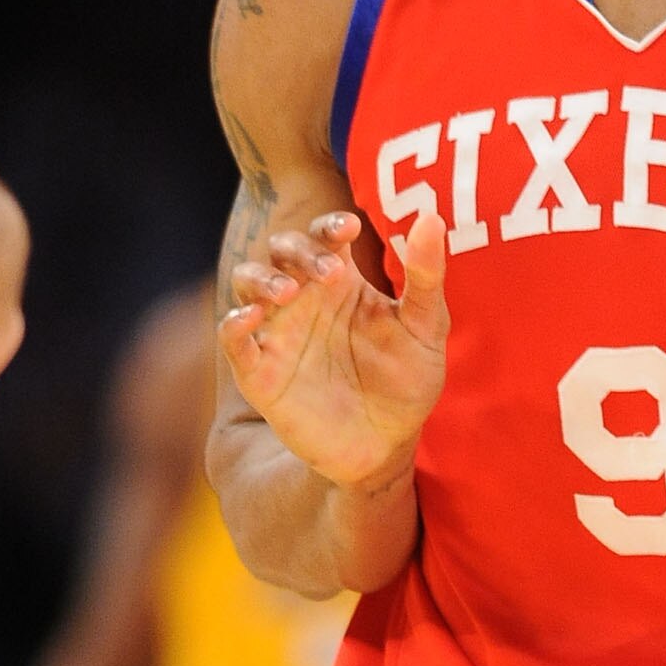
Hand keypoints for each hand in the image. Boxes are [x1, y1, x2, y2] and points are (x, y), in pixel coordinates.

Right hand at [222, 209, 447, 490]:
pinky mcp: (260, 372)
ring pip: (248, 283)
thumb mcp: (425, 330)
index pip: (325, 236)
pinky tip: (252, 319)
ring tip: (288, 293)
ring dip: (261, 279)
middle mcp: (305, 299)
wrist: (385, 447)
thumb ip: (426, 277)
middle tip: (329, 271)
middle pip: (282, 250)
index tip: (348, 230)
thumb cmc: (405, 383)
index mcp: (343, 281)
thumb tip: (432, 218)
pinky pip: (233, 339)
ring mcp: (279, 332)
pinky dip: (234, 324)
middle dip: (299, 250)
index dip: (330, 226)